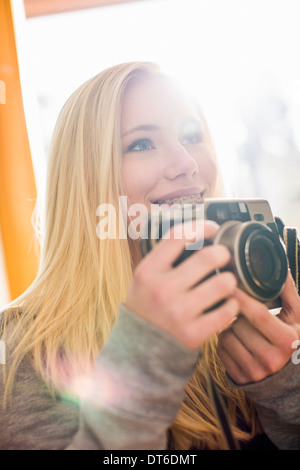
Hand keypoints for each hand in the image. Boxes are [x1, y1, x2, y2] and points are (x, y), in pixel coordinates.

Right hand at [125, 221, 238, 349]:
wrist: (136, 351)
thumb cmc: (144, 309)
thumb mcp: (143, 280)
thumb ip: (163, 259)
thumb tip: (196, 235)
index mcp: (148, 272)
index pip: (177, 237)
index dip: (200, 227)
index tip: (212, 228)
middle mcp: (162, 290)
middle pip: (208, 257)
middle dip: (223, 253)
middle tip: (224, 257)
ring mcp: (179, 313)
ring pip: (223, 283)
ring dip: (229, 280)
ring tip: (224, 283)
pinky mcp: (193, 333)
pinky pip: (227, 311)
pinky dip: (231, 305)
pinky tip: (225, 304)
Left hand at [217, 271, 299, 384]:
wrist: (287, 378)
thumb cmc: (291, 340)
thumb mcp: (297, 318)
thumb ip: (289, 292)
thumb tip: (284, 266)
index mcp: (286, 340)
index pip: (258, 315)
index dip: (242, 299)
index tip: (230, 286)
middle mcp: (270, 358)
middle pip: (240, 324)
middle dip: (238, 315)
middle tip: (244, 315)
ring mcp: (254, 370)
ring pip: (226, 336)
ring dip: (230, 328)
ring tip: (243, 329)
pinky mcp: (239, 377)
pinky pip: (220, 350)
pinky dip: (224, 342)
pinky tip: (237, 341)